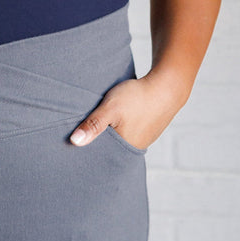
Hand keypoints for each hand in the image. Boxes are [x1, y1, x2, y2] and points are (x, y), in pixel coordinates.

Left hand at [69, 72, 184, 151]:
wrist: (167, 86)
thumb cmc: (138, 97)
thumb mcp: (110, 108)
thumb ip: (93, 125)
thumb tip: (74, 142)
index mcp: (124, 148)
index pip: (99, 155)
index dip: (87, 148)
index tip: (72, 143)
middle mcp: (134, 147)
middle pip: (109, 147)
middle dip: (97, 140)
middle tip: (83, 130)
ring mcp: (142, 139)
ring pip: (119, 138)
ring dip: (110, 132)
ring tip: (99, 123)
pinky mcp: (146, 129)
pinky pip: (128, 131)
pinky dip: (120, 126)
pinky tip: (116, 119)